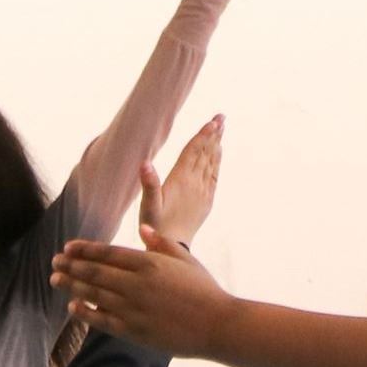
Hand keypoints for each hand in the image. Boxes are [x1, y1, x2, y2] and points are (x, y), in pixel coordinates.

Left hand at [57, 230, 234, 357]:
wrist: (218, 325)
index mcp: (149, 263)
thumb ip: (161, 243)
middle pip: (94, 272)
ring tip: (55, 280)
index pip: (107, 253)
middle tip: (54, 263)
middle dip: (71, 266)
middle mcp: (136, 284)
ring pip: (94, 294)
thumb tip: (143, 230)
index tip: (68, 248)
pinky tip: (72, 306)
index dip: (84, 249)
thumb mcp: (186, 259)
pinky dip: (85, 313)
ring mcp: (134, 308)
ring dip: (72, 285)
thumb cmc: (205, 290)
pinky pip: (103, 320)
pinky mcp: (135, 331)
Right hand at [142, 115, 223, 247]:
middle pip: (206, 154)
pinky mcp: (206, 201)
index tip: (212, 122)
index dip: (202, 136)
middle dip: (213, 135)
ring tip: (221, 128)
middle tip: (221, 117)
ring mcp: (203, 193)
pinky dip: (216, 162)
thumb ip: (149, 184)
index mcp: (181, 180)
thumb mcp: (148, 206)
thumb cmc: (155, 226)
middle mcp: (195, 184)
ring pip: (211, 163)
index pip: (193, 152)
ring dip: (216, 145)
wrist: (172, 249)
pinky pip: (214, 177)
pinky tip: (218, 153)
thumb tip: (145, 164)